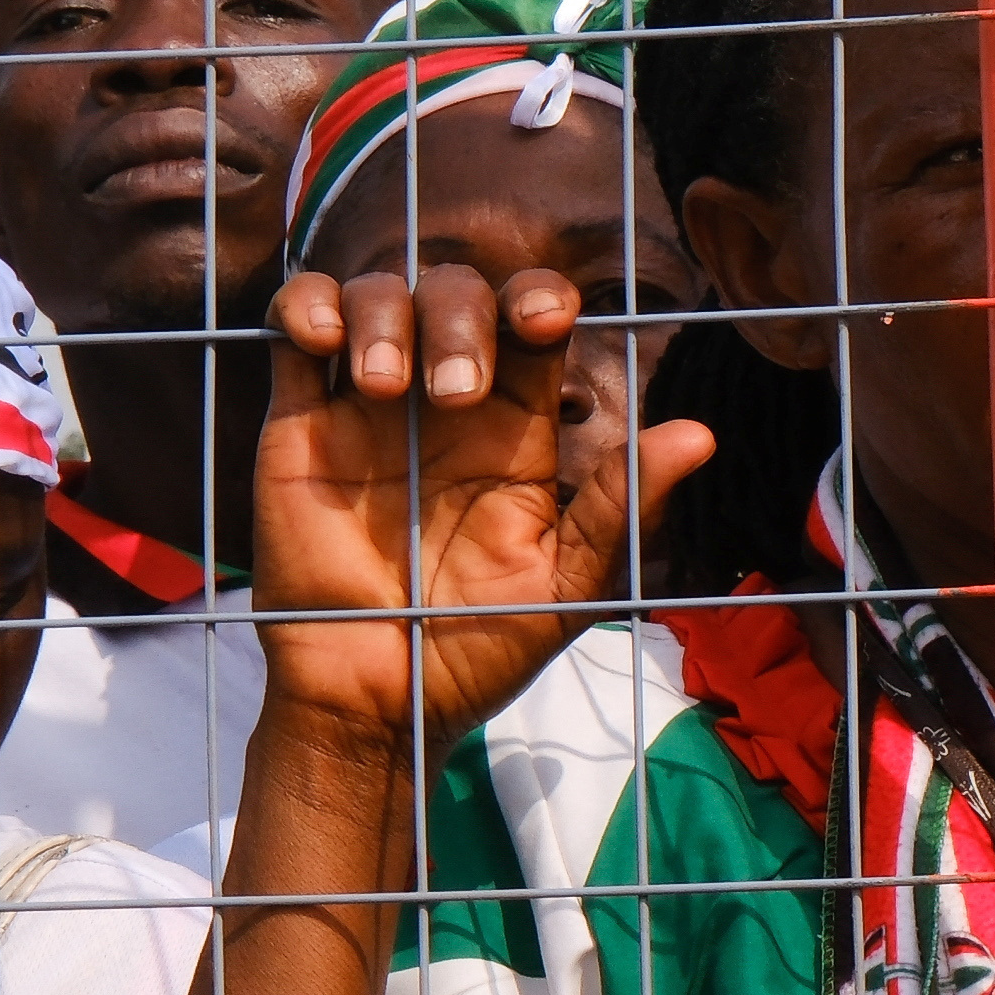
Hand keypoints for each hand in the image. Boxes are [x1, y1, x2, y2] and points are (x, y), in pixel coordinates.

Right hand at [251, 261, 712, 750]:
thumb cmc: (478, 648)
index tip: (547, 318)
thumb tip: (701, 435)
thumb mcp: (565, 586)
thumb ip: (620, 506)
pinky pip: (294, 331)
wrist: (378, 699)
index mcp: (514, 431)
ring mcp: (368, 409)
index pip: (530, 326)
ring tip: (388, 385)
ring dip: (385, 313)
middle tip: (456, 392)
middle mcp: (443, 405)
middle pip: (457, 296)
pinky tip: (321, 341)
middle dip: (462, 316)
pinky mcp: (298, 424)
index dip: (539, 299)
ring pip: (378, 298)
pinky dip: (306, 306)